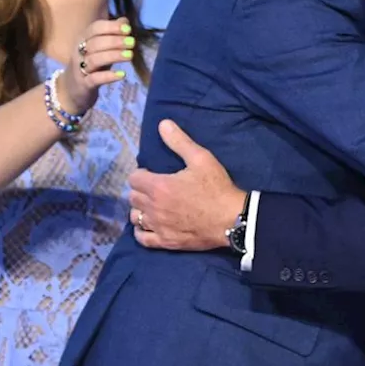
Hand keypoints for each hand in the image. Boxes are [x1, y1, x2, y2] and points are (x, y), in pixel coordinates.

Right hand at [57, 17, 134, 113]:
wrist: (72, 90)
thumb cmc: (91, 65)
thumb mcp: (101, 48)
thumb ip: (112, 34)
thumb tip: (124, 21)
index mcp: (83, 39)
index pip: (94, 28)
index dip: (111, 27)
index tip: (127, 29)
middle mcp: (79, 52)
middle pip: (95, 43)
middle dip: (115, 41)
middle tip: (132, 42)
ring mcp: (80, 69)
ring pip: (94, 60)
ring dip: (113, 56)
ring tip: (130, 55)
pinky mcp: (83, 84)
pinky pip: (94, 79)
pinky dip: (108, 76)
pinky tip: (122, 74)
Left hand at [129, 119, 246, 251]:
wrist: (231, 219)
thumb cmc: (216, 187)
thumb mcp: (201, 158)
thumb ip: (179, 141)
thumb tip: (163, 124)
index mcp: (159, 186)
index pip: (134, 178)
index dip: (142, 173)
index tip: (153, 173)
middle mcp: (153, 207)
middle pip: (133, 197)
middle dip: (141, 190)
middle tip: (155, 187)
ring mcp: (158, 226)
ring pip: (135, 216)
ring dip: (140, 209)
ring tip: (152, 205)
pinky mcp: (165, 241)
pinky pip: (141, 238)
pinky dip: (141, 230)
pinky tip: (148, 225)